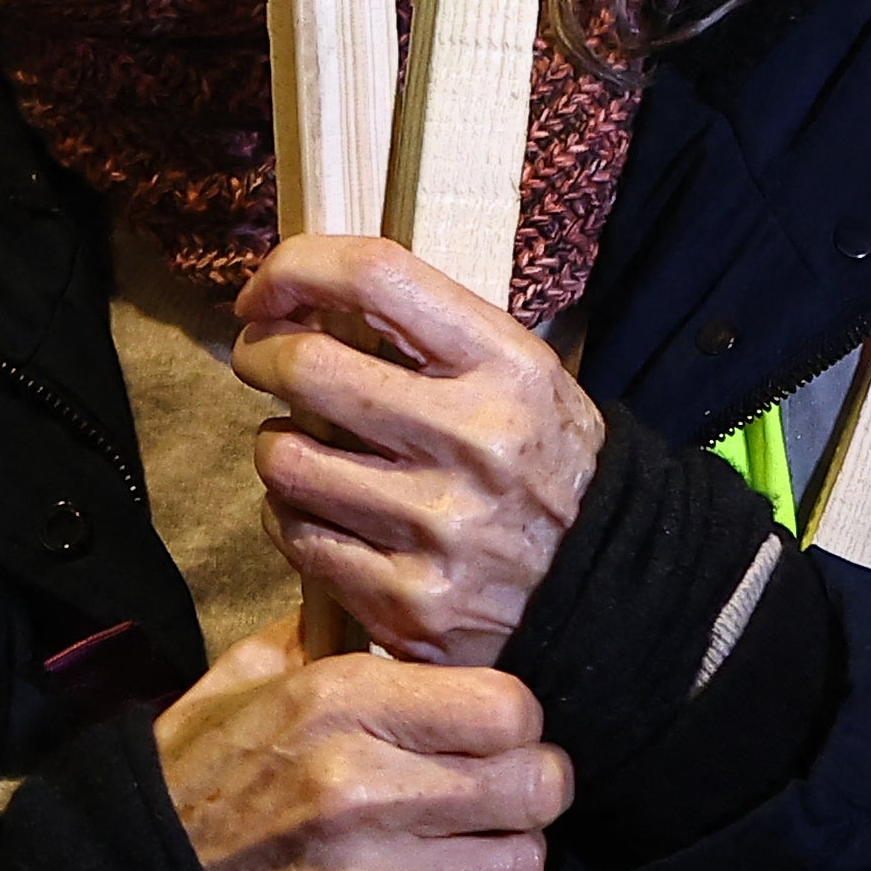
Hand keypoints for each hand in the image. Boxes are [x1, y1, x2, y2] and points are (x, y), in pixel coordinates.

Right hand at [152, 624, 568, 870]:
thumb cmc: (206, 770)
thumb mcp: (254, 675)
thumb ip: (335, 632)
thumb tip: (402, 602)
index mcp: (339, 707)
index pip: (509, 709)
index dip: (516, 717)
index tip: (496, 726)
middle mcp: (360, 793)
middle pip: (532, 787)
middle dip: (534, 781)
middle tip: (508, 782)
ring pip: (522, 864)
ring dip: (511, 848)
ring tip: (476, 837)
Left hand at [236, 233, 600, 668]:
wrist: (610, 589)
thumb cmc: (543, 461)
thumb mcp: (520, 375)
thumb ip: (429, 335)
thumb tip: (306, 298)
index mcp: (505, 367)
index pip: (375, 275)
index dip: (296, 268)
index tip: (265, 291)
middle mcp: (473, 440)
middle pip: (305, 366)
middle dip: (260, 354)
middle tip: (261, 359)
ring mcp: (438, 528)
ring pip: (285, 459)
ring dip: (278, 445)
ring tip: (306, 448)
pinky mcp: (409, 601)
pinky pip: (298, 537)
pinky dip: (292, 516)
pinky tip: (323, 512)